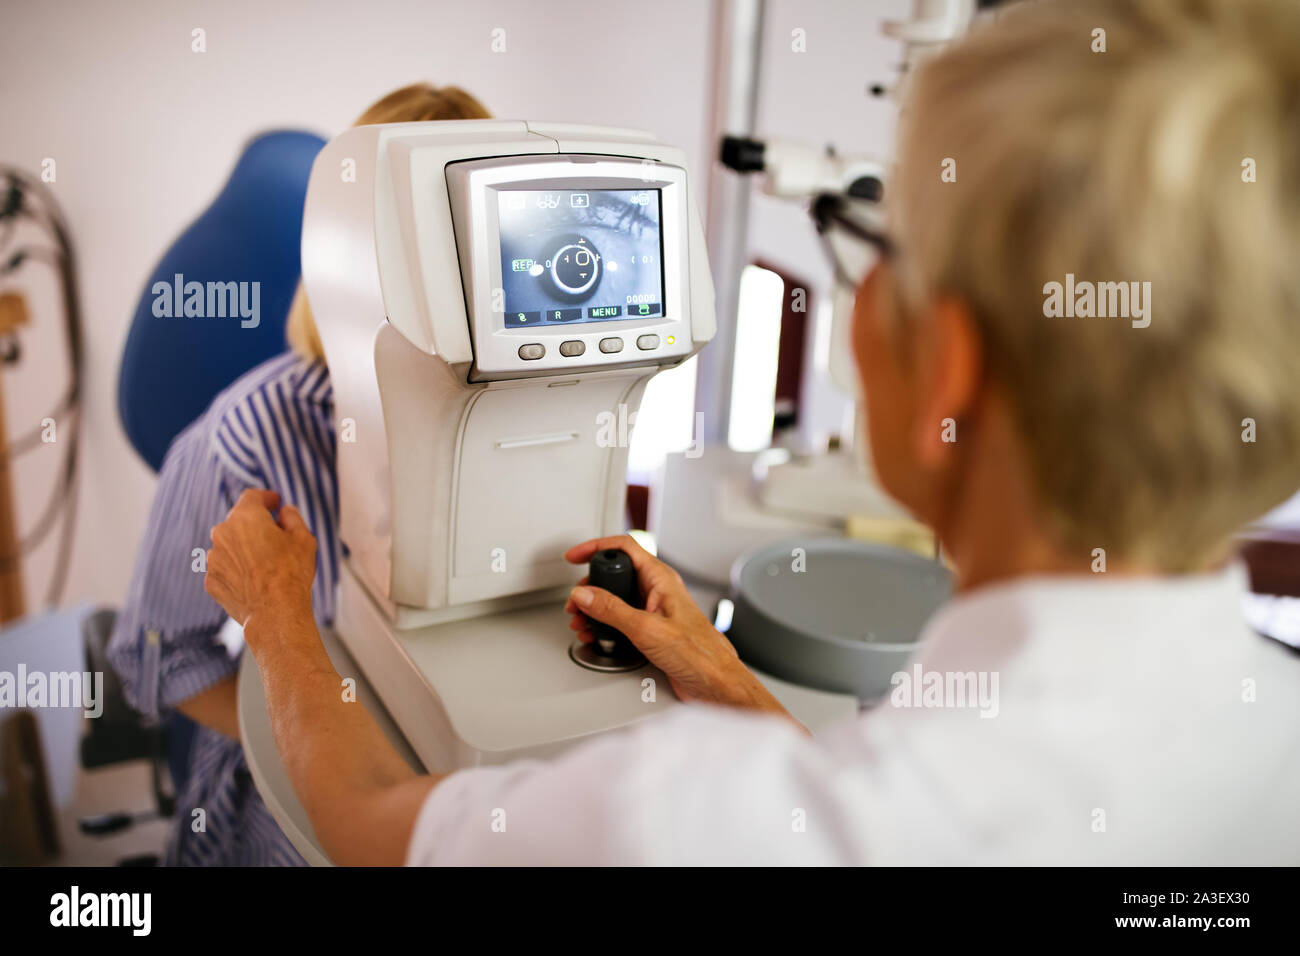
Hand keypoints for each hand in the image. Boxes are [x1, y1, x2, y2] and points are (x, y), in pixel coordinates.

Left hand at [205, 489, 316, 635]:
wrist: (275, 613)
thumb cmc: (291, 574)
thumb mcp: (304, 538)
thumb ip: (292, 517)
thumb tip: (285, 512)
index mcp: (245, 517)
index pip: (252, 497)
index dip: (266, 498)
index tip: (274, 502)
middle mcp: (223, 534)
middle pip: (239, 522)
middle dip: (255, 526)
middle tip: (275, 538)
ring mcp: (213, 558)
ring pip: (230, 546)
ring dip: (244, 550)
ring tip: (266, 566)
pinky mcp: (211, 580)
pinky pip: (225, 568)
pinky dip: (237, 571)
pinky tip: (254, 581)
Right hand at [564, 535, 783, 715]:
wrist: (714, 682)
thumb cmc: (698, 653)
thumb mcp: (646, 628)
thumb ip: (612, 610)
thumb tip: (585, 594)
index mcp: (661, 578)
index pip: (624, 547)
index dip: (596, 547)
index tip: (575, 556)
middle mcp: (658, 590)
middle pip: (616, 573)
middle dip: (590, 586)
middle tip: (575, 601)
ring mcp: (655, 609)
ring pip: (617, 598)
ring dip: (595, 608)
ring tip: (582, 622)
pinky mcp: (652, 629)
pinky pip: (623, 618)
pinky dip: (606, 623)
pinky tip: (597, 634)